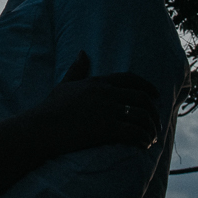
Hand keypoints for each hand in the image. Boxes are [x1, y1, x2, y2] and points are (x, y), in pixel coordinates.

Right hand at [36, 51, 160, 152]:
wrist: (41, 128)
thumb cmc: (50, 109)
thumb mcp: (65, 85)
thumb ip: (76, 69)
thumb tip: (83, 52)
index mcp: (97, 82)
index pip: (130, 79)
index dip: (147, 86)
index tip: (156, 96)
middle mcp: (105, 93)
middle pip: (141, 98)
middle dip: (153, 113)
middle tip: (156, 124)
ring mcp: (107, 110)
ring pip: (141, 116)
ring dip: (151, 128)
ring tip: (151, 138)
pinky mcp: (106, 128)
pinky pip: (134, 132)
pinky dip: (143, 138)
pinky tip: (143, 145)